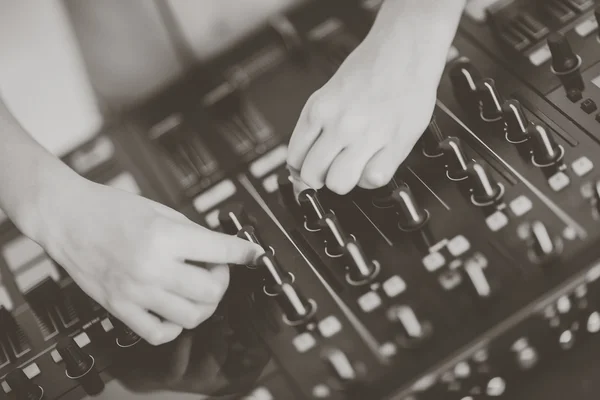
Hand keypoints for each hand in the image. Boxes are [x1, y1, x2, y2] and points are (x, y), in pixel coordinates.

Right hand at [27, 175, 262, 345]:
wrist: (67, 217)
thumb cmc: (110, 209)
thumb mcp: (160, 210)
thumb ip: (192, 233)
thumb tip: (219, 250)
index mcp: (165, 236)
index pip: (220, 250)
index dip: (245, 253)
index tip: (254, 254)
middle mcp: (152, 266)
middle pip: (211, 292)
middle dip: (222, 281)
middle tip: (216, 270)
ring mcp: (135, 291)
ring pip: (191, 316)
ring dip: (204, 305)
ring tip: (196, 289)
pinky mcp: (119, 307)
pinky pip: (158, 333)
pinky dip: (175, 326)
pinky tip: (174, 309)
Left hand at [286, 0, 463, 193]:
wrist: (406, 49)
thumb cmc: (370, 69)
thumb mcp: (328, 93)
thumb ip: (316, 127)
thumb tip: (304, 163)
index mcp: (318, 110)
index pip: (294, 159)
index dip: (301, 171)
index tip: (307, 174)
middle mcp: (339, 124)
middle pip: (312, 176)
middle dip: (320, 178)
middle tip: (332, 169)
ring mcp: (366, 135)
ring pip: (339, 183)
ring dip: (345, 180)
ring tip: (354, 166)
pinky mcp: (394, 143)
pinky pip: (373, 180)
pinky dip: (372, 178)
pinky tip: (374, 163)